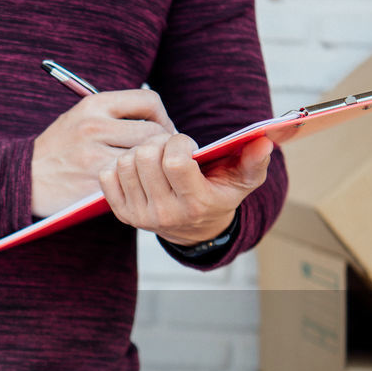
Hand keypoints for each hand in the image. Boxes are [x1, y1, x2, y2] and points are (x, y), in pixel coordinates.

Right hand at [31, 89, 174, 217]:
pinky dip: (137, 183)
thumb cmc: (59, 149)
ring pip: (146, 158)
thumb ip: (115, 114)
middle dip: (164, 146)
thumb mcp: (80, 117)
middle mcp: (95, 126)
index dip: (163, 117)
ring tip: (149, 171)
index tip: (162, 131)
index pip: (148, 100)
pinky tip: (133, 186)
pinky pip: (131, 180)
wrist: (26, 178)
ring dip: (152, 167)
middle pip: (153, 132)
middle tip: (163, 157)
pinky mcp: (94, 182)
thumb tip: (159, 121)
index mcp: (94, 105)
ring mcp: (94, 155)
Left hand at [99, 133, 272, 245]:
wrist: (195, 229)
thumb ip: (254, 161)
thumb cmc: (219, 195)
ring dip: (139, 151)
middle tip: (169, 147)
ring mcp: (140, 216)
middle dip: (158, 142)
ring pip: (125, 162)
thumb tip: (264, 141)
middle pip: (145, 157)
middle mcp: (164, 213)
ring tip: (156, 157)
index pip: (174, 161)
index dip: (179, 142)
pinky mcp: (122, 213)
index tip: (187, 144)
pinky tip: (138, 167)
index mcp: (194, 203)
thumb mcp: (242, 181)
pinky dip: (119, 164)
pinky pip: (107, 175)